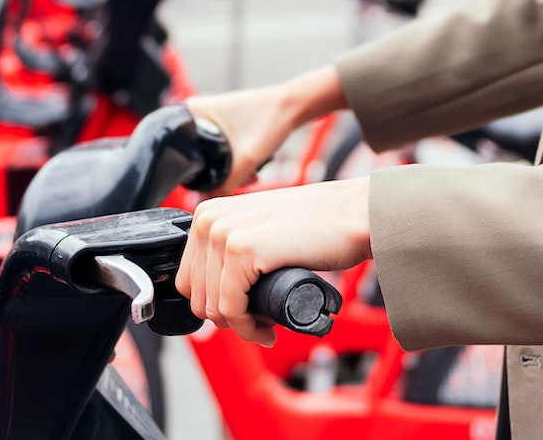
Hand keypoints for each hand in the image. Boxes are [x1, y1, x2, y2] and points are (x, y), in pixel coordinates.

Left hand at [177, 177, 372, 345]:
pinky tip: (268, 328)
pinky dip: (248, 328)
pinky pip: (231, 309)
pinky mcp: (241, 250)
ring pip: (213, 307)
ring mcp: (223, 233)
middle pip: (197, 296)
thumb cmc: (316, 225)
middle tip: (260, 321)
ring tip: (267, 324)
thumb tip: (216, 289)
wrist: (353, 214)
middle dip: (228, 318)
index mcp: (208, 213)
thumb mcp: (259, 228)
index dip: (216, 304)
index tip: (245, 312)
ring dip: (241, 327)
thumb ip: (235, 244)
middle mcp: (208, 219)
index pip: (189, 279)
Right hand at [188, 65, 344, 192]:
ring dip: (226, 170)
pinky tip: (249, 170)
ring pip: (208, 155)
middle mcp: (196, 111)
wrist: (294, 107)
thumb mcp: (245, 160)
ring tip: (247, 175)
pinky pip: (219, 150)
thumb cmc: (270, 120)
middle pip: (192, 155)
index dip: (185, 171)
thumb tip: (202, 205)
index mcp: (191, 112)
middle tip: (233, 179)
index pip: (172, 148)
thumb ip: (223, 186)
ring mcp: (210, 116)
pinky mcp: (224, 123)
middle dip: (212, 173)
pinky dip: (232, 162)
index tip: (202, 183)